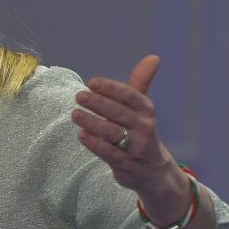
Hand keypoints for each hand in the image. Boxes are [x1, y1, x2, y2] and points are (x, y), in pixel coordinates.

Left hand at [71, 54, 179, 196]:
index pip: (130, 96)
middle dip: (99, 104)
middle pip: (119, 113)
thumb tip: (153, 57)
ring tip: (75, 114)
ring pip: (112, 133)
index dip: (111, 89)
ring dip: (93, 123)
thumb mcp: (142, 108)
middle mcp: (144, 127)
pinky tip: (82, 135)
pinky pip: (109, 153)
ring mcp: (135, 147)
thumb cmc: (141, 132)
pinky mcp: (125, 164)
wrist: (154, 171)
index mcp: (146, 110)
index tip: (92, 82)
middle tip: (79, 96)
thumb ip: (141, 83)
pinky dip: (95, 144)